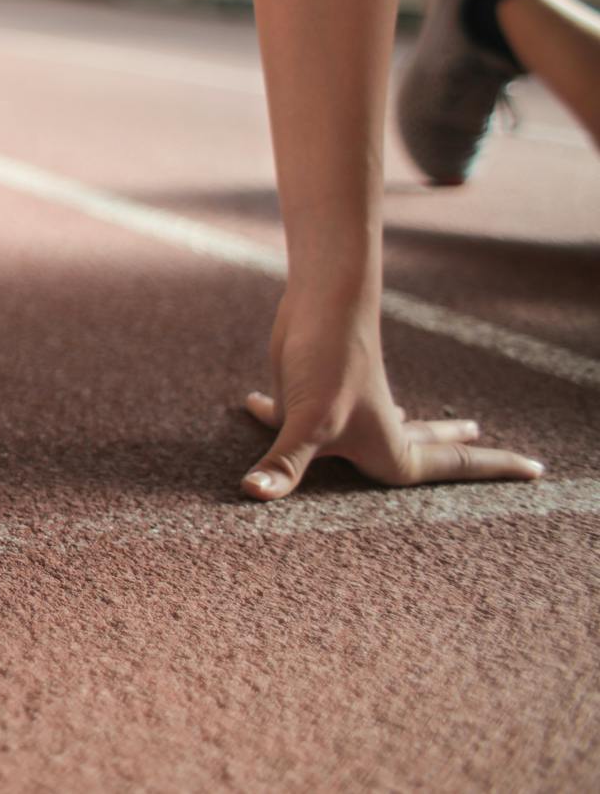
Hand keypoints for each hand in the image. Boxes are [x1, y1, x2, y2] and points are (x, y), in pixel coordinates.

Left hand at [240, 294, 544, 499]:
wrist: (318, 300)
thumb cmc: (328, 362)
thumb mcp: (306, 421)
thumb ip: (284, 464)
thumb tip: (254, 494)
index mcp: (391, 450)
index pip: (455, 469)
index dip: (497, 471)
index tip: (540, 470)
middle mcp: (375, 431)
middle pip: (428, 449)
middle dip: (458, 453)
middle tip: (494, 449)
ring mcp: (347, 410)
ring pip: (379, 426)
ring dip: (399, 427)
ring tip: (421, 424)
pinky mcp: (314, 392)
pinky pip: (301, 414)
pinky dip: (279, 413)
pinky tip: (254, 403)